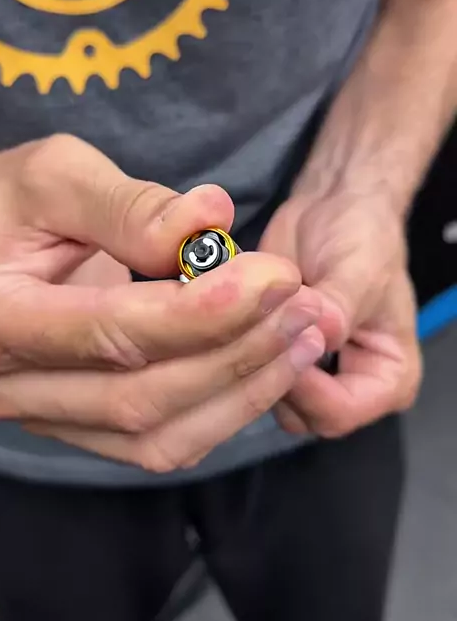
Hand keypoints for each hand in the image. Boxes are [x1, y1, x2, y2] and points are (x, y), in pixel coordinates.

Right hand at [0, 135, 323, 470]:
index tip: (275, 277)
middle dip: (237, 354)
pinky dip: (216, 415)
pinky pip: (149, 444)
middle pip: (139, 397)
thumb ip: (128, 205)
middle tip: (304, 309)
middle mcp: (9, 385)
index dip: (201, 312)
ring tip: (302, 341)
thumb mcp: (48, 177)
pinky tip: (263, 371)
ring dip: (240, 393)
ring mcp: (38, 415)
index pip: (110, 332)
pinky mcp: (68, 424)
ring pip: (151, 436)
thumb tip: (213, 219)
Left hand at [259, 190, 421, 436]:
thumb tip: (318, 332)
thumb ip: (340, 306)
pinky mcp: (274, 357)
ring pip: (266, 397)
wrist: (332, 205)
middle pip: (300, 415)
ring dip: (250, 360)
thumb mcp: (359, 267)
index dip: (304, 385)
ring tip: (245, 316)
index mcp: (389, 380)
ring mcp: (309, 376)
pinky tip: (232, 317)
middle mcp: (349, 388)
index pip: (338, 413)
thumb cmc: (360, 236)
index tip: (280, 338)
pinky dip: (235, 348)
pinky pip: (246, 373)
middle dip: (272, 372)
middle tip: (255, 325)